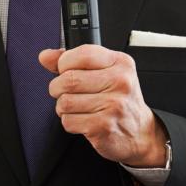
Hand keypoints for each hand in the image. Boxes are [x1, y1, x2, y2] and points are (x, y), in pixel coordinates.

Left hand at [41, 45, 167, 166]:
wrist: (139, 132)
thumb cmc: (119, 99)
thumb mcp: (105, 72)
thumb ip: (73, 61)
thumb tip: (45, 56)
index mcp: (120, 63)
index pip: (83, 54)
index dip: (65, 63)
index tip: (65, 70)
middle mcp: (120, 82)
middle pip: (69, 80)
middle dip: (58, 88)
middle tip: (66, 92)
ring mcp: (113, 105)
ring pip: (65, 102)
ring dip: (63, 107)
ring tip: (77, 108)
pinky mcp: (104, 126)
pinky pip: (69, 121)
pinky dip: (70, 122)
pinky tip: (83, 120)